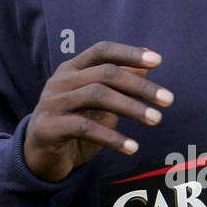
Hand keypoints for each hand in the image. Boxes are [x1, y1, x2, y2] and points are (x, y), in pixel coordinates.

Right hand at [23, 40, 172, 181]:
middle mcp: (60, 81)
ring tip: (156, 119)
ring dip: (131, 108)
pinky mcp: (48, 127)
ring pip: (96, 96)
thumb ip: (119, 82)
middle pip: (105, 74)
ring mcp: (52, 103)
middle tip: (168, 99)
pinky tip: (132, 147)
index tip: (158, 60)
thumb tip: (148, 62)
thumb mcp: (98, 103)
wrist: (39, 156)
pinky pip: (85, 128)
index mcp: (72, 69)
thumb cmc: (74, 124)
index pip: (102, 51)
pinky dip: (112, 137)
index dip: (129, 53)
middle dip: (140, 86)